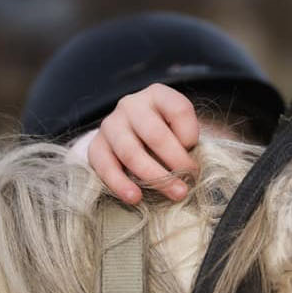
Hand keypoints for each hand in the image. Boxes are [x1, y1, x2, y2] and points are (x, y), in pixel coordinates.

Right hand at [88, 83, 199, 203]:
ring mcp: (111, 124)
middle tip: (188, 183)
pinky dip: (120, 184)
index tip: (195, 151)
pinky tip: (135, 197)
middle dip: (175, 161)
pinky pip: (105, 166)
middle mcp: (131, 105)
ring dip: (153, 177)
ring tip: (172, 193)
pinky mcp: (96, 145)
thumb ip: (186, 141)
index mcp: (157, 95)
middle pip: (155, 134)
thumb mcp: (181, 128)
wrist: (131, 138)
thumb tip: (188, 170)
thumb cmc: (164, 134)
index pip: (178, 109)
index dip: (190, 133)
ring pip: (130, 152)